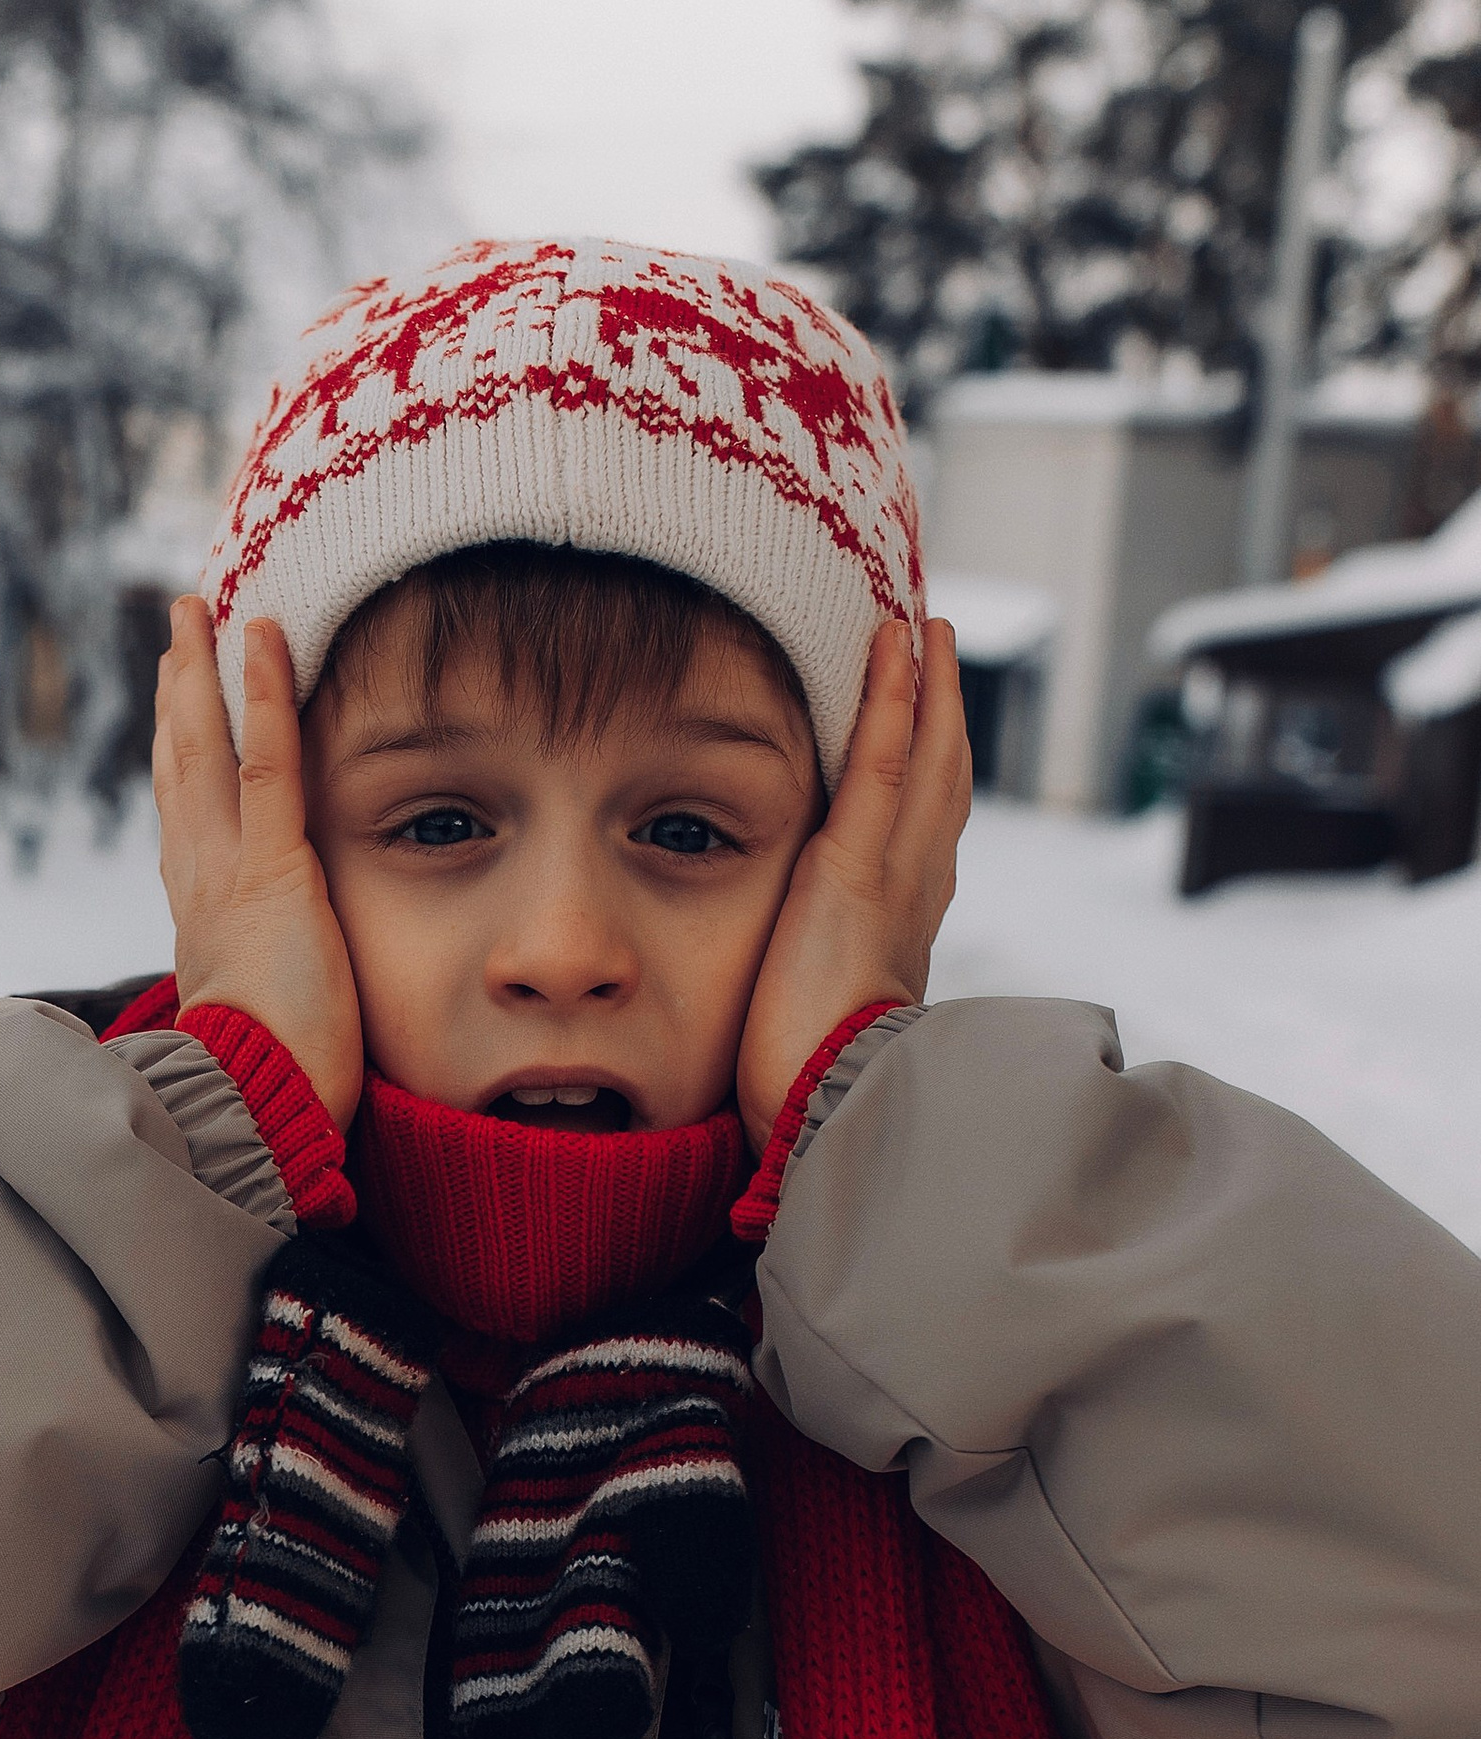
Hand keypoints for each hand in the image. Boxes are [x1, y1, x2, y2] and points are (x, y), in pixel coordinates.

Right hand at [152, 598, 363, 1129]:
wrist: (259, 1110)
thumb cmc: (273, 1083)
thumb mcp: (266, 1014)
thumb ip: (273, 978)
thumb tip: (297, 979)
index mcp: (201, 915)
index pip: (184, 817)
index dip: (179, 753)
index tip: (181, 704)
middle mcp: (199, 881)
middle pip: (179, 766)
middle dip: (177, 692)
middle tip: (179, 627)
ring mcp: (228, 870)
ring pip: (204, 749)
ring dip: (202, 670)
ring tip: (202, 606)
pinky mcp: (273, 870)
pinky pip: (266, 763)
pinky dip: (261, 694)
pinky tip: (260, 633)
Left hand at [734, 618, 970, 1155]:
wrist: (824, 1111)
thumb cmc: (809, 1084)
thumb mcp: (818, 1016)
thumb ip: (817, 981)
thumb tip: (796, 984)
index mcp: (902, 927)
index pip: (924, 829)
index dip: (931, 769)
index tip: (928, 723)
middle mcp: (916, 893)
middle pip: (941, 780)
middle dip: (943, 712)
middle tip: (940, 644)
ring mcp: (895, 876)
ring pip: (925, 759)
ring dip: (926, 686)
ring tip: (923, 626)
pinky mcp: (858, 871)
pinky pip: (881, 766)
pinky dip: (892, 701)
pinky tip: (895, 645)